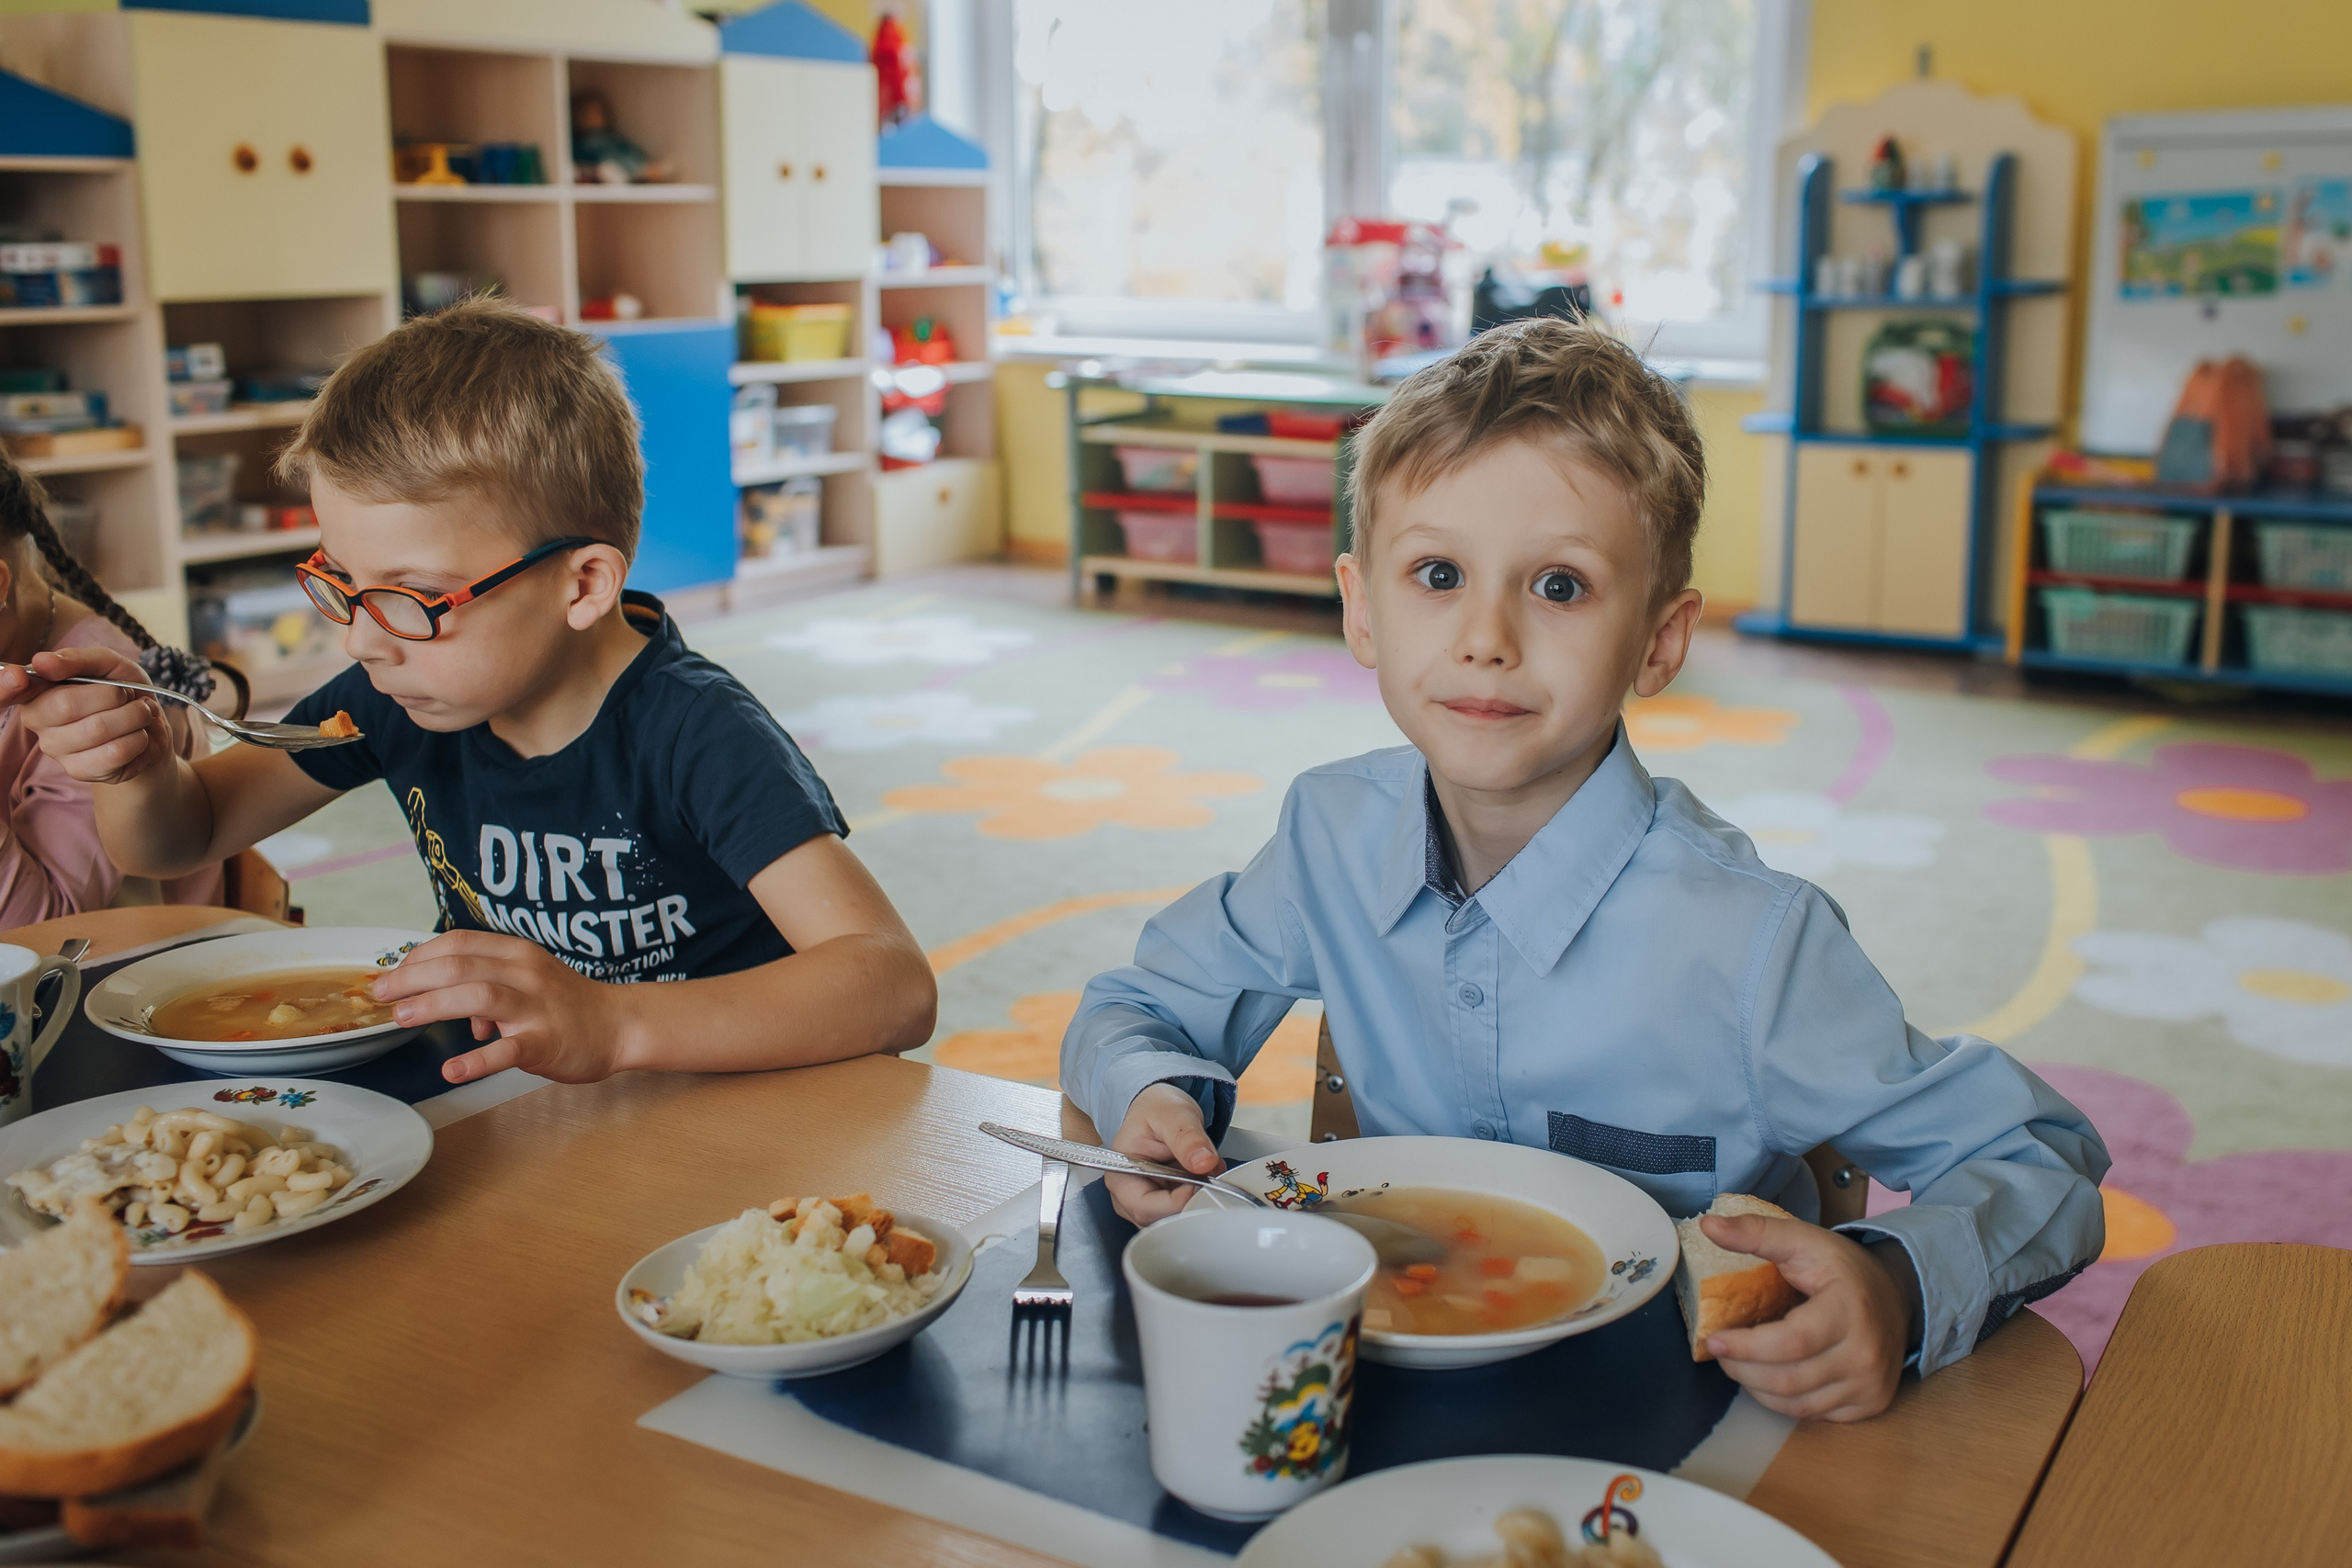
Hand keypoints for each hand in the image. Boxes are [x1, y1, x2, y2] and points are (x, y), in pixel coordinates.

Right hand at [2, 647, 183, 784]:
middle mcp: (36, 721)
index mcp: (35, 691)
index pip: (6, 691)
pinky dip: (139, 738)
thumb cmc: (122, 691)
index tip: (17, 676)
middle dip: (114, 694)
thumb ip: (76, 659)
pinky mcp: (79, 771)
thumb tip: (42, 661)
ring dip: (134, 716)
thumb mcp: (107, 664)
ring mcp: (55, 750)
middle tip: (128, 694)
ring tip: (139, 713)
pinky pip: (116, 752)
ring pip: (98, 729)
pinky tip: (137, 735)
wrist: (149, 727)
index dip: (6, 684)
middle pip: (66, 704)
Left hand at [372, 930, 640, 1085]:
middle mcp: (524, 973)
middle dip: (412, 978)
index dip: (418, 955)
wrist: (618, 1025)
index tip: (392, 973)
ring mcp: (535, 1008)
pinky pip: (507, 1050)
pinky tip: (452, 1069)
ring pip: (478, 996)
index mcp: (516, 953)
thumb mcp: (526, 979)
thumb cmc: (566, 1003)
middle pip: (459, 966)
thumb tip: (447, 1007)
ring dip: (433, 1005)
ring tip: (403, 1018)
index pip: (458, 943)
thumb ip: (483, 985)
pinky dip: (477, 1060)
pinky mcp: (545, 1042)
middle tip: (381, 995)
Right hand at [1104, 1081, 1222, 1225]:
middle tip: (1207, 1175)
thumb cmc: (1156, 1109)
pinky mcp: (1161, 1205)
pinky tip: (1200, 1180)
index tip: (1198, 1181)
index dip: (1176, 1201)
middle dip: (1189, 1201)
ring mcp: (1145, 1203)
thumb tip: (1203, 1162)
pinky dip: (1197, 1199)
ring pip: (1173, 1221)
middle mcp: (1127, 1196)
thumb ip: (1188, 1137)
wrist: (1159, 1108)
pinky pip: (1181, 1214)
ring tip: (1202, 1172)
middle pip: (1159, 1220)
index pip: (1144, 1207)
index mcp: (1120, 1175)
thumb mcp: (1174, 1114)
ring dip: (1195, 1200)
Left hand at [1700, 1212, 1917, 1421]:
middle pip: (1790, 1379)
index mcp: (1849, 1311)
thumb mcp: (1804, 1241)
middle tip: (1721, 1352)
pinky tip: (1768, 1379)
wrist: (1897, 1297)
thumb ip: (1756, 1233)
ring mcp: (1871, 1385)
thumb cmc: (1843, 1269)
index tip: (1713, 1339)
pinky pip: (1815, 1415)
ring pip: (1798, 1405)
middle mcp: (1866, 1355)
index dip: (1746, 1347)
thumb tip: (1708, 1225)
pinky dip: (1782, 1401)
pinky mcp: (1871, 1404)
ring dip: (1757, 1388)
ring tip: (1739, 1365)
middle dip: (1743, 1370)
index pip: (1790, 1343)